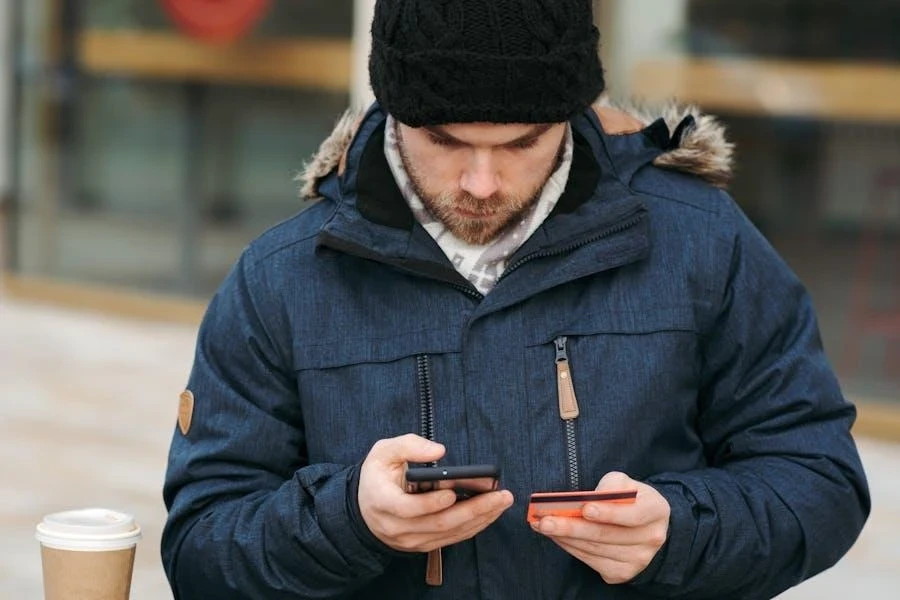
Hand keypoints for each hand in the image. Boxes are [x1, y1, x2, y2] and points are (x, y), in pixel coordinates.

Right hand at [358, 434, 513, 552]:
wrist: (365, 507)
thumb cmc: (377, 476)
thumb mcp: (383, 452)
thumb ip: (408, 446)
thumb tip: (439, 450)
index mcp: (383, 502)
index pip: (408, 508)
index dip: (431, 503)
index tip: (453, 492)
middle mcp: (396, 527)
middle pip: (439, 523)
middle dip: (473, 510)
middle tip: (500, 495)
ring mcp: (410, 540)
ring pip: (449, 533)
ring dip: (480, 519)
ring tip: (502, 501)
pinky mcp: (423, 545)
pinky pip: (452, 539)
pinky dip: (473, 526)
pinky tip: (490, 513)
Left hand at [531, 472, 669, 584]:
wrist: (645, 527)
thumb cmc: (630, 499)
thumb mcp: (626, 483)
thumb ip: (610, 485)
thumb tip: (585, 499)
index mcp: (656, 511)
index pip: (632, 514)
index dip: (608, 513)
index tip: (584, 508)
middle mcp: (651, 538)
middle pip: (607, 535)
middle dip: (572, 527)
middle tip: (545, 521)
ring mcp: (638, 560)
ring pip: (595, 549)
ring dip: (565, 538)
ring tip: (542, 526)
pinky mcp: (622, 573)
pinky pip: (591, 561)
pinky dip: (571, 548)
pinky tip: (556, 537)